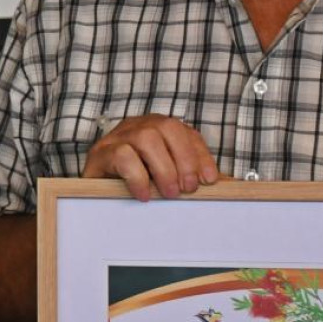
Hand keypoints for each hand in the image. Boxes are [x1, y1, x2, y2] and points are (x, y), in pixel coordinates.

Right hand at [82, 114, 219, 200]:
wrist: (90, 194)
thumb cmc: (134, 185)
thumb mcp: (166, 179)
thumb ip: (193, 178)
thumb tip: (232, 186)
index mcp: (157, 129)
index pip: (185, 132)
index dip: (201, 155)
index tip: (210, 180)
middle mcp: (138, 126)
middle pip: (167, 127)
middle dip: (184, 160)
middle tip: (187, 189)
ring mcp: (118, 137)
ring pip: (147, 138)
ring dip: (164, 169)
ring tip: (168, 194)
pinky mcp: (100, 153)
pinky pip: (123, 156)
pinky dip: (138, 177)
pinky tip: (143, 195)